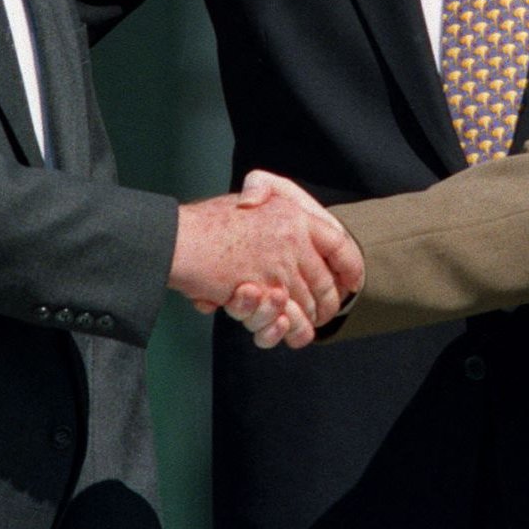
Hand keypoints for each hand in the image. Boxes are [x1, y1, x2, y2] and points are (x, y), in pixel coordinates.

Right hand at [169, 175, 361, 345]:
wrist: (176, 240)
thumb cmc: (208, 221)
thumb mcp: (250, 199)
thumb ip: (275, 207)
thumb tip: (298, 225)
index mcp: (293, 216)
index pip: (338, 243)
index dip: (350, 265)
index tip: (352, 281)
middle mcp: (291, 240)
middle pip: (325, 281)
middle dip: (327, 302)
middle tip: (324, 313)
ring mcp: (276, 267)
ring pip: (306, 304)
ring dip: (305, 320)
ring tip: (303, 327)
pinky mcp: (259, 292)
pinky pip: (285, 319)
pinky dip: (286, 329)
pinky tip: (284, 329)